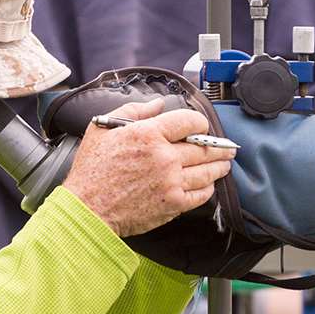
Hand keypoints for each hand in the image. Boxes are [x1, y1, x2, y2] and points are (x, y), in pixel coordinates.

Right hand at [61, 99, 235, 236]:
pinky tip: (208, 184)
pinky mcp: (173, 204)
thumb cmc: (92, 171)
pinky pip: (201, 194)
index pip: (189, 121)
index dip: (200, 122)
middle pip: (204, 146)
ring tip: (224, 164)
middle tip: (226, 147)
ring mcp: (171, 181)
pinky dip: (208, 188)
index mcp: (148, 134)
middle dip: (219, 146)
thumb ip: (134, 111)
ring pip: (208, 170)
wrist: (88, 209)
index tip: (201, 127)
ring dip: (219, 166)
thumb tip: (158, 104)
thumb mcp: (103, 128)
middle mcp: (164, 157)